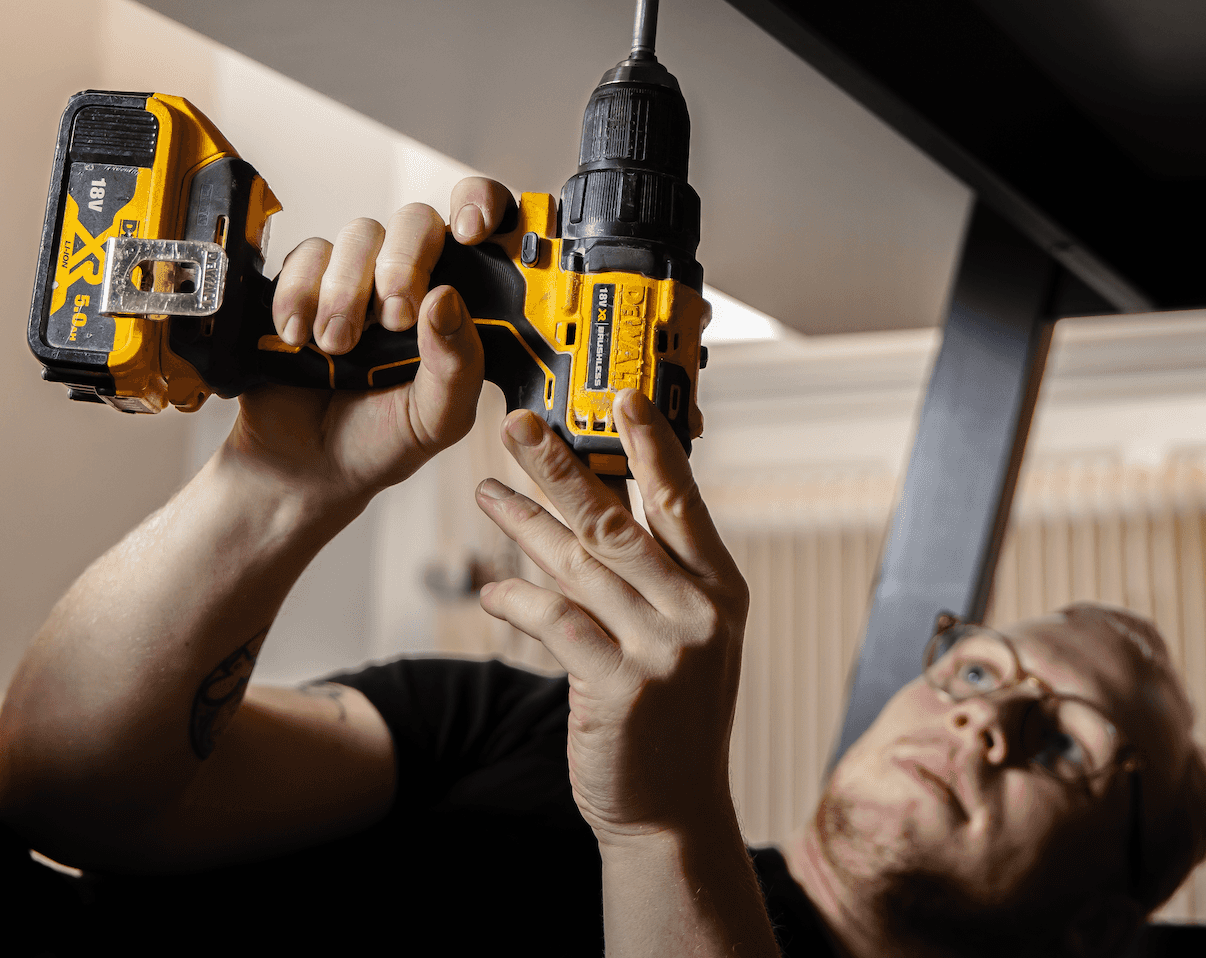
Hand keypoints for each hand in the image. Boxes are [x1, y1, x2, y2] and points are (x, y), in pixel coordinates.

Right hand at [230, 177, 518, 505]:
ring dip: (348, 289)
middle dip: (406, 261)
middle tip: (395, 316)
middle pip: (417, 220)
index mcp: (457, 302)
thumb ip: (458, 364)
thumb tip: (447, 298)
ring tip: (339, 345)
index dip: (482, 205)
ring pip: (360, 233)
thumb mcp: (438, 418)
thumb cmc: (383, 440)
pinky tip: (299, 337)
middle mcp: (409, 278)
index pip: (484, 225)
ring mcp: (356, 277)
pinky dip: (300, 292)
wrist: (306, 471)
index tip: (473, 229)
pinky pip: (305, 254)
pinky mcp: (303, 282)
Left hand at [474, 389, 750, 844]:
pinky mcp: (616, 688)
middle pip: (619, 521)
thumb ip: (657, 572)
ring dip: (525, 523)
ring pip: (579, 567)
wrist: (672, 812)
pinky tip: (492, 586)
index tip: (620, 393)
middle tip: (517, 424)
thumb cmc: (670, 714)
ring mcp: (659, 652)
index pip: (683, 499)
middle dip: (562, 466)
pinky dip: (519, 600)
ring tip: (486, 491)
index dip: (651, 443)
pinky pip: (555, 625)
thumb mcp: (685, 636)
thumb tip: (607, 496)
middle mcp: (696, 613)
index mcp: (719, 589)